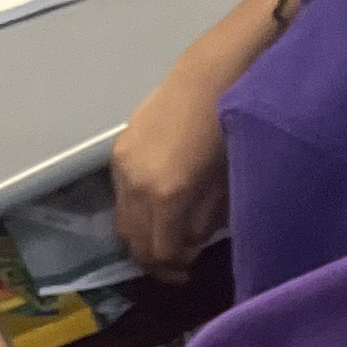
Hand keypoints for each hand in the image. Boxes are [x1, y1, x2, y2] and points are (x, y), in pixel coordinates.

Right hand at [111, 52, 234, 274]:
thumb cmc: (228, 130)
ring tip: (167, 233)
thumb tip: (188, 245)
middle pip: (133, 242)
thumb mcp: (225, 187)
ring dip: (142, 234)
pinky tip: (157, 204)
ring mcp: (122, 166)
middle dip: (154, 258)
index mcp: (165, 197)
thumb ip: (202, 224)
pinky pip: (120, 195)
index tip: (189, 270)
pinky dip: (135, 209)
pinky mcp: (118, 150)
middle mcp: (136, 185)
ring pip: (122, 221)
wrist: (209, 77)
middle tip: (177, 260)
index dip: (173, 269)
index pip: (158, 253)